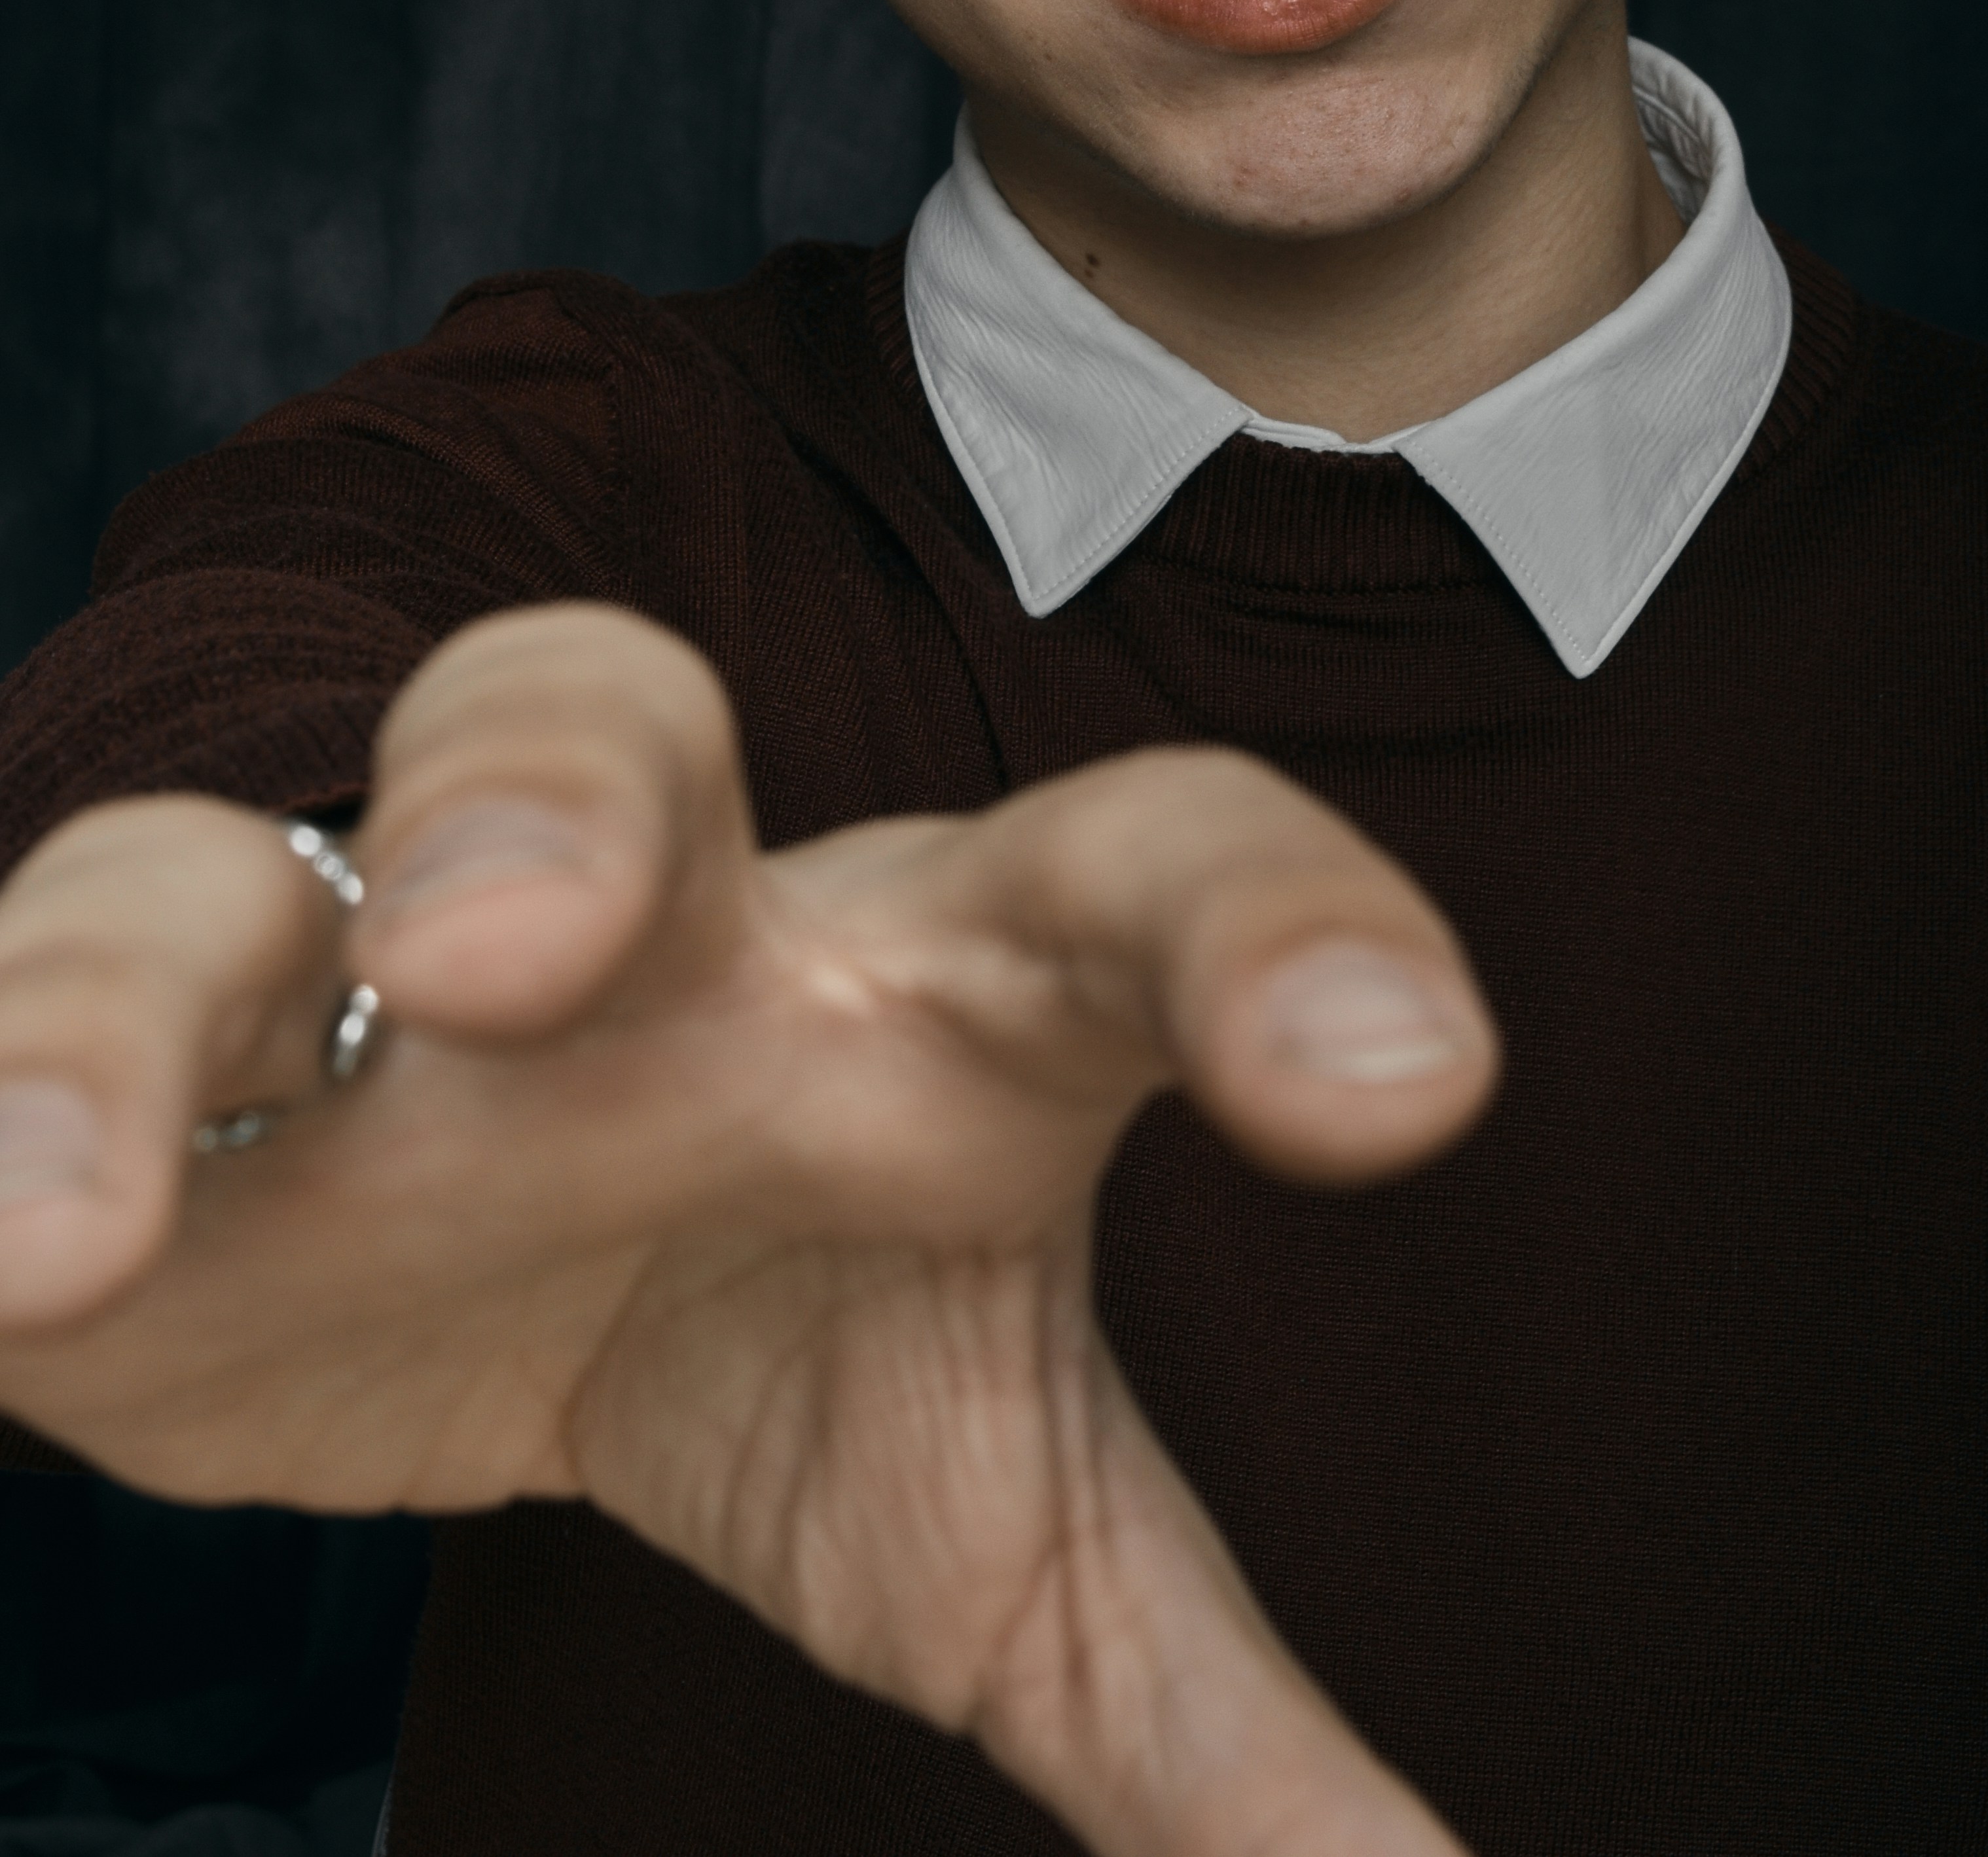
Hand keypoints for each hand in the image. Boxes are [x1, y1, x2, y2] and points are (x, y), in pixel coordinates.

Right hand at [0, 604, 1496, 1856]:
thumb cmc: (770, 1311)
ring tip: (79, 1219)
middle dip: (543, 796)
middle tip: (522, 952)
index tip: (1417, 1087)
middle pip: (589, 722)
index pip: (1121, 875)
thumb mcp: (983, 1503)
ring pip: (214, 891)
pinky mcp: (123, 1127)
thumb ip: (1192, 1702)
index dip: (1275, 934)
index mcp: (905, 986)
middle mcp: (620, 942)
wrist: (464, 1223)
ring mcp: (336, 1013)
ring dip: (138, 1014)